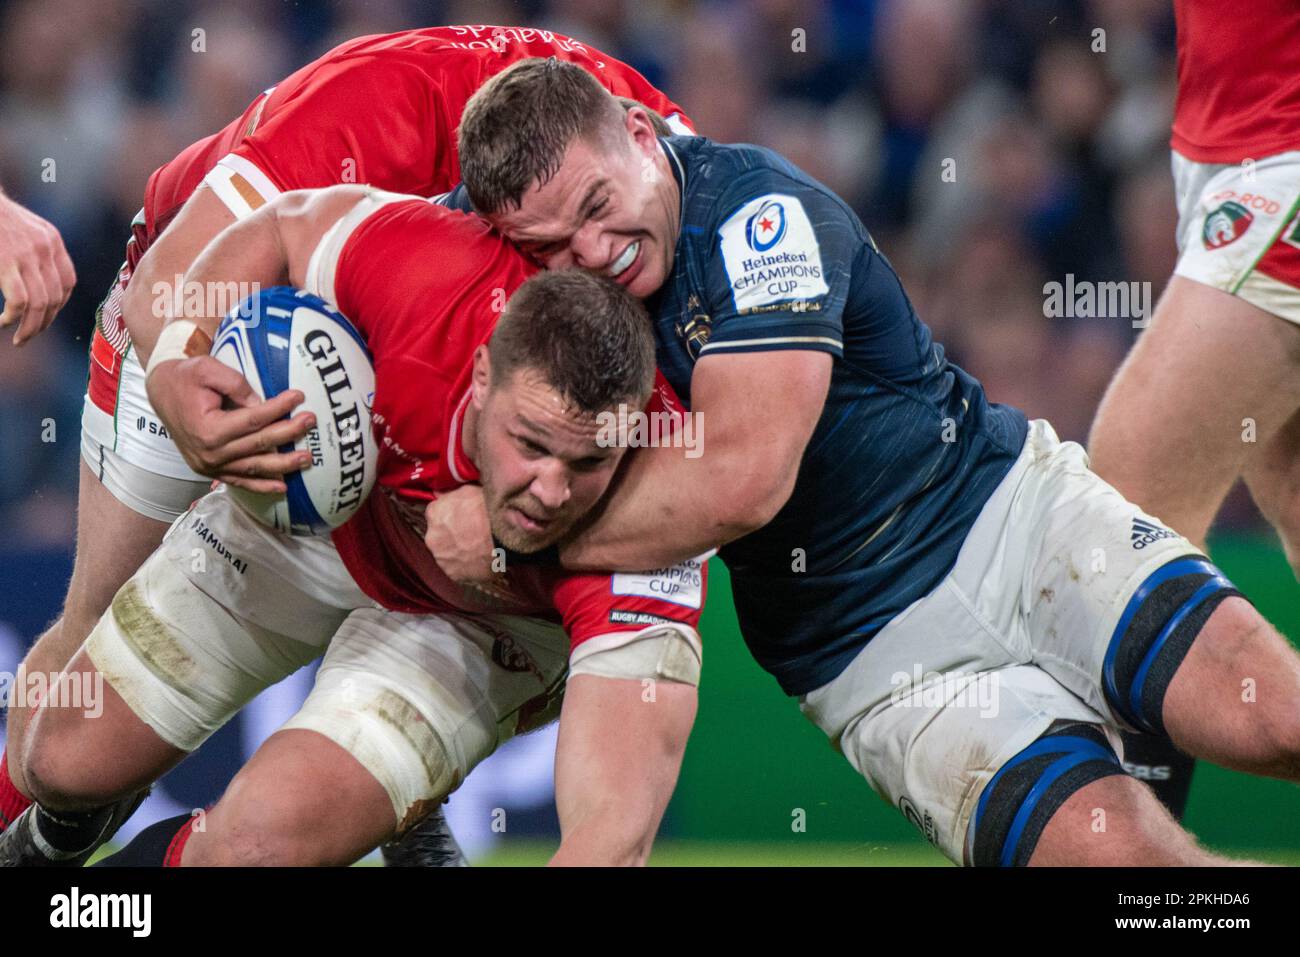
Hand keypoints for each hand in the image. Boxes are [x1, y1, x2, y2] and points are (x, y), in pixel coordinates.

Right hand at [0, 192, 76, 345]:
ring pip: (40, 304)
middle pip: (56, 297)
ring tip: (20, 338)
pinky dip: (14, 318)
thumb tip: (37, 280)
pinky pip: (20, 301)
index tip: (45, 317)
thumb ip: (35, 250)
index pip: (68, 283)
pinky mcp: (7, 262)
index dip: (58, 305)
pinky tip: (3, 322)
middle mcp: (45, 248)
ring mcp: (27, 255)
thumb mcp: (23, 228)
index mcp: (52, 240)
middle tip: (29, 336)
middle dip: (44, 322)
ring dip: (30, 327)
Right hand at [145, 354, 314, 491]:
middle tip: (311, 422)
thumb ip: (237, 385)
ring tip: (307, 458)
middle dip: (288, 433)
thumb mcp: (208, 369)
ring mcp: (209, 465)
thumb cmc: (185, 377)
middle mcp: (209, 453)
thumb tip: (263, 403)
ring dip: (283, 465)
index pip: (253, 419)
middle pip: (258, 444)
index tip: (299, 396)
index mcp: (207, 429)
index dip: (278, 408)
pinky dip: (261, 485)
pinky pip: (239, 480)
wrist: (160, 391)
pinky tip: (282, 486)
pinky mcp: (210, 470)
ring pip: (253, 467)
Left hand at [423, 485, 497, 583]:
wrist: (503, 535)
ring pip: (447, 554)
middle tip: (471, 534)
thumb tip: (438, 493)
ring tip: (478, 549)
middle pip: (439, 536)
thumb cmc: (487, 510)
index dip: (450, 517)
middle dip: (451, 536)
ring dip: (458, 552)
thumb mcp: (469, 491)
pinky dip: (466, 567)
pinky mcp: (453, 574)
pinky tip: (479, 560)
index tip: (461, 519)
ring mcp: (442, 557)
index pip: (436, 514)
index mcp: (434, 513)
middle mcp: (432, 537)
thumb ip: (450, 494)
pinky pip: (457, 570)